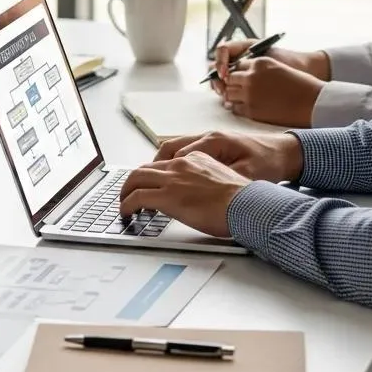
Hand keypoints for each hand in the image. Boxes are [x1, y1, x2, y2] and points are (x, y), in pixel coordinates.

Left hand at [119, 151, 249, 237]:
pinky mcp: (166, 196)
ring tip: (124, 203)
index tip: (148, 184)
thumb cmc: (242, 200)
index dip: (152, 175)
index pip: (165, 164)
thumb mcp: (220, 181)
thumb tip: (197, 195)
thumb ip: (203, 182)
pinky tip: (127, 212)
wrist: (247, 205)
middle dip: (132, 181)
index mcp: (194, 159)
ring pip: (136, 179)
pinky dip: (127, 204)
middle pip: (145, 168)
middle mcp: (180, 165)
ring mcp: (172, 179)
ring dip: (126, 191)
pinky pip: (136, 197)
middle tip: (128, 193)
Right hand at [152, 130, 302, 182]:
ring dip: (158, 165)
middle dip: (149, 169)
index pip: (176, 157)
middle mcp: (206, 138)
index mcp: (213, 142)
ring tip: (147, 183)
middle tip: (135, 188)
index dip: (159, 175)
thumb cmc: (269, 162)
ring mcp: (207, 141)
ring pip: (172, 149)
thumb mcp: (248, 175)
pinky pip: (182, 152)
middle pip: (167, 149)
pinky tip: (169, 177)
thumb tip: (201, 191)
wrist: (286, 152)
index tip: (147, 191)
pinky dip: (170, 163)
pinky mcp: (211, 147)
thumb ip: (223, 180)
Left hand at [220, 57, 325, 126]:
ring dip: (233, 96)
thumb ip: (259, 70)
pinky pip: (234, 108)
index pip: (237, 65)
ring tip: (241, 99)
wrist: (313, 102)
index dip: (239, 72)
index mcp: (259, 62)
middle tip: (238, 90)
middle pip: (230, 78)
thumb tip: (243, 76)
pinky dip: (237, 108)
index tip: (241, 79)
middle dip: (233, 84)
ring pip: (229, 93)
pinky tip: (245, 107)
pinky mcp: (251, 110)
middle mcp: (251, 76)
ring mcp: (249, 94)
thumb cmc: (301, 84)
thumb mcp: (277, 68)